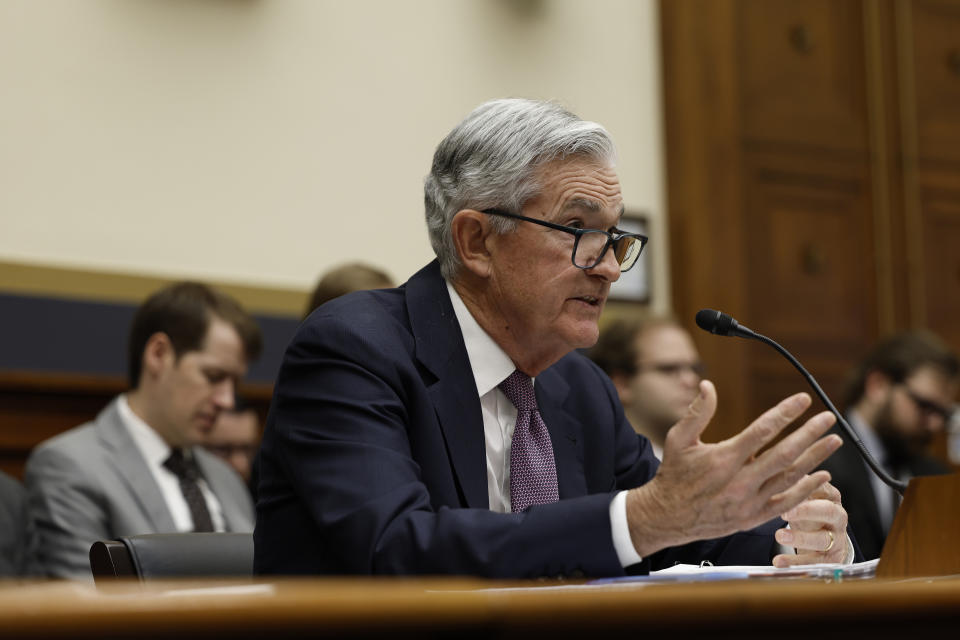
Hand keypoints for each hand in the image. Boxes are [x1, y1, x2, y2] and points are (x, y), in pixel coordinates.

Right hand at [625, 380, 841, 557]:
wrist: (668, 517)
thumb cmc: (673, 474)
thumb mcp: (678, 440)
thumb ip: (696, 412)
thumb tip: (707, 385)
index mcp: (724, 458)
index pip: (763, 430)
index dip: (785, 413)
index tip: (803, 399)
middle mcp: (741, 481)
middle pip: (784, 453)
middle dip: (810, 434)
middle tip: (828, 418)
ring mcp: (749, 501)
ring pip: (790, 477)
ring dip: (815, 458)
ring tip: (834, 441)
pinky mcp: (753, 517)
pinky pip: (787, 502)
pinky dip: (806, 489)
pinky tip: (822, 476)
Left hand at [773, 480, 848, 565]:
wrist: (826, 541)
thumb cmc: (808, 512)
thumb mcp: (803, 497)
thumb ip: (791, 483)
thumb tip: (767, 465)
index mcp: (830, 497)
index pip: (823, 488)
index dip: (807, 487)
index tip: (787, 485)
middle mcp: (837, 516)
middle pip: (827, 511)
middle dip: (807, 511)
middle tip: (785, 512)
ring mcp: (836, 538)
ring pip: (822, 539)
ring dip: (800, 538)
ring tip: (779, 535)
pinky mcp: (830, 558)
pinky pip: (814, 561)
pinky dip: (795, 562)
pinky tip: (777, 561)